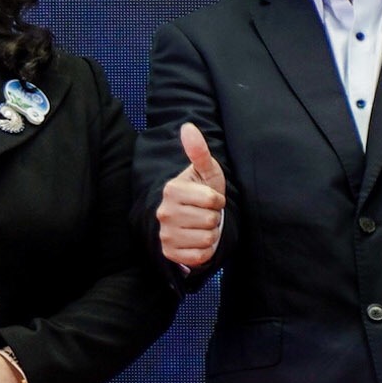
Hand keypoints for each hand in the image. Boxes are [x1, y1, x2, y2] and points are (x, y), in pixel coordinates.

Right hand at [157, 121, 228, 270]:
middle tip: (204, 215)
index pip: (211, 200)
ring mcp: (165, 234)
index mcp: (172, 190)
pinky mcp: (169, 253)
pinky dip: (205, 251)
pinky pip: (200, 256)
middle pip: (210, 220)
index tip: (210, 200)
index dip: (217, 200)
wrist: (188, 222)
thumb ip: (199, 152)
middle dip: (214, 218)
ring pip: (207, 238)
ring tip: (201, 228)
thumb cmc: (200, 194)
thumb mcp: (204, 173)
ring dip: (211, 235)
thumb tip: (188, 127)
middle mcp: (164, 212)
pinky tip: (197, 241)